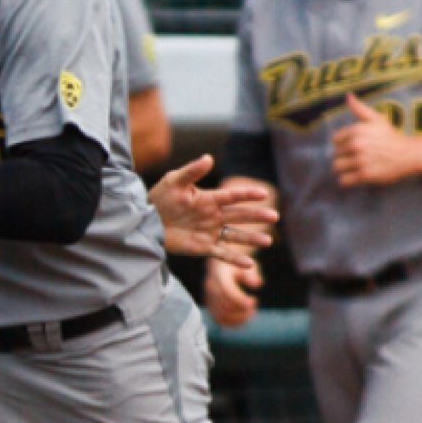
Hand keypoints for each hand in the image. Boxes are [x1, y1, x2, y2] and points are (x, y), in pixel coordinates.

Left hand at [150, 154, 277, 267]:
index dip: (247, 195)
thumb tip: (209, 158)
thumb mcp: (174, 181)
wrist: (146, 221)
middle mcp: (213, 215)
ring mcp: (210, 232)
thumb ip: (192, 171)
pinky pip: (222, 254)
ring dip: (251, 239)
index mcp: (209, 199)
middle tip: (275, 216)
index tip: (263, 193)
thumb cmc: (160, 198)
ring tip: (268, 242)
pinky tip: (249, 264)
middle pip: (239, 216)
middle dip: (257, 216)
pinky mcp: (203, 247)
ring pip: (235, 235)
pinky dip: (235, 259)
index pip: (232, 196)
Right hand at [204, 257, 263, 328]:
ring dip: (238, 318)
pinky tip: (245, 318)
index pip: (226, 292)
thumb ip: (251, 274)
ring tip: (252, 312)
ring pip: (221, 316)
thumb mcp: (246, 264)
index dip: (240, 300)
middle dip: (241, 310)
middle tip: (254, 304)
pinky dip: (233, 323)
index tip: (254, 301)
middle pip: (224, 306)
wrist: (221, 264)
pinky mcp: (211, 306)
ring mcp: (209, 298)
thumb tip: (256, 284)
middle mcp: (210, 288)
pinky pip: (219, 320)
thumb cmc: (238, 264)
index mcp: (218, 275)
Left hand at [331, 93, 421, 186]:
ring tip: (354, 168)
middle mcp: (356, 145)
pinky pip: (344, 180)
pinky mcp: (364, 175)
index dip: (343, 144)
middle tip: (357, 158)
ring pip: (337, 167)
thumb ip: (359, 108)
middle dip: (344, 157)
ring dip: (344, 169)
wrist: (408, 154)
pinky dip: (347, 180)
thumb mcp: (376, 119)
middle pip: (335, 154)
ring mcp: (360, 160)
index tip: (354, 147)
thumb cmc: (391, 136)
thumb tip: (348, 96)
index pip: (335, 140)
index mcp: (356, 130)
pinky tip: (355, 177)